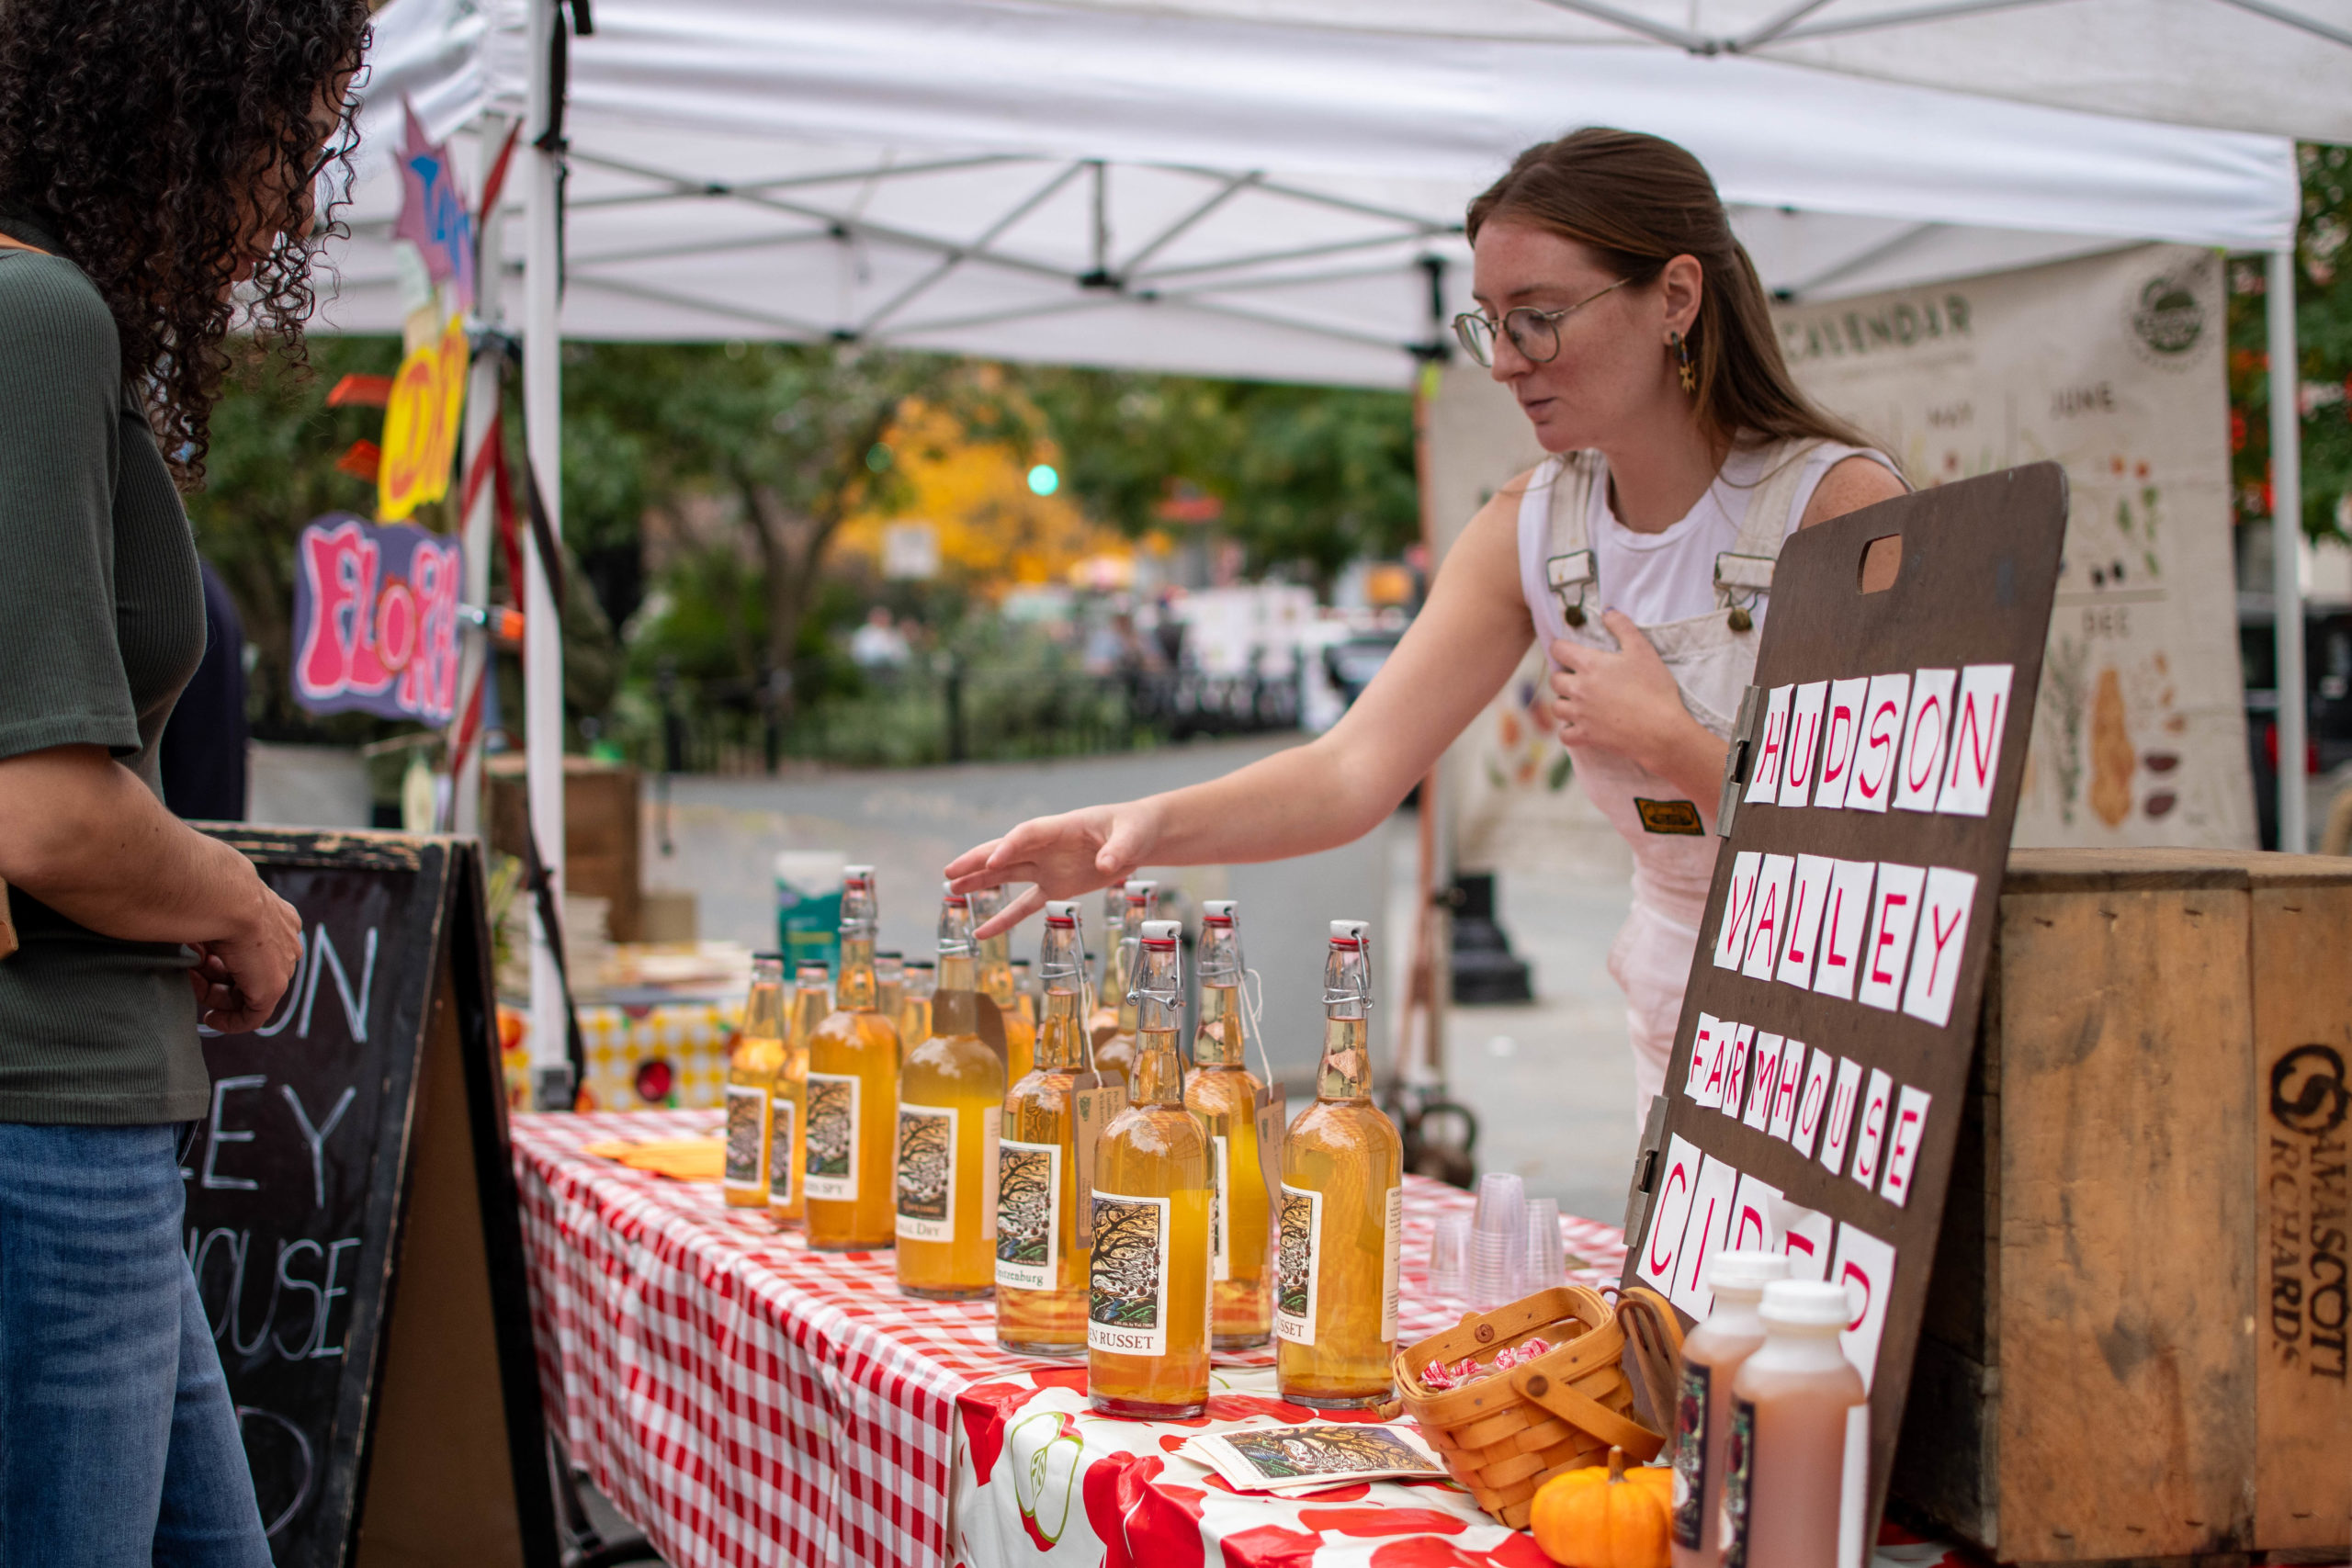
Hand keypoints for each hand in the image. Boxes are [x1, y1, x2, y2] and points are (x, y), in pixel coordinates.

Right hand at [189, 880, 301, 1033]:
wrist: (224, 897)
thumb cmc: (208, 895)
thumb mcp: (210, 914)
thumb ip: (209, 934)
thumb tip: (194, 950)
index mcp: (273, 915)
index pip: (249, 948)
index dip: (217, 957)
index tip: (196, 963)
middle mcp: (284, 938)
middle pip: (247, 969)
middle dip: (213, 977)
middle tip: (189, 974)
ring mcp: (282, 963)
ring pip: (247, 990)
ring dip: (214, 992)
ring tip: (191, 982)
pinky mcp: (272, 986)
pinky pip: (254, 1015)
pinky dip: (232, 1021)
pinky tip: (211, 1019)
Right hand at [945, 799, 1162, 937]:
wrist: (1138, 838)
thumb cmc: (1133, 829)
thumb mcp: (1131, 836)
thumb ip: (1118, 848)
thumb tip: (1107, 865)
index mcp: (1061, 827)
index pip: (1027, 835)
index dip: (1009, 847)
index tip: (993, 863)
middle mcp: (1047, 846)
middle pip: (1006, 852)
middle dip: (978, 861)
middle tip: (951, 872)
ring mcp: (1047, 867)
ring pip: (1007, 875)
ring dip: (980, 882)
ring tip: (952, 890)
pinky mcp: (1054, 887)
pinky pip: (1024, 905)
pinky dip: (1004, 919)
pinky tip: (982, 933)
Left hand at [1548, 611, 1690, 769]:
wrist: (1662, 729)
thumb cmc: (1654, 687)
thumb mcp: (1642, 650)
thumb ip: (1622, 627)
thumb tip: (1607, 611)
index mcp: (1590, 665)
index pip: (1558, 650)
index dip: (1561, 648)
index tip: (1568, 651)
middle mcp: (1579, 688)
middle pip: (1555, 680)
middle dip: (1563, 676)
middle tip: (1577, 678)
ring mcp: (1580, 714)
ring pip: (1556, 707)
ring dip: (1564, 703)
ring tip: (1578, 702)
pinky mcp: (1586, 736)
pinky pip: (1564, 735)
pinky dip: (1569, 731)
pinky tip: (1580, 726)